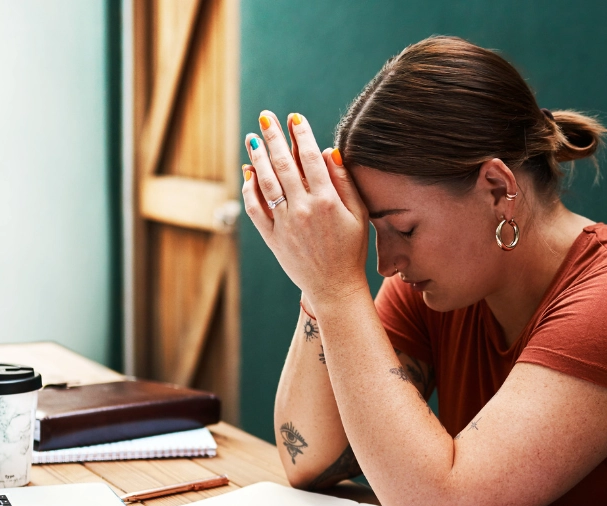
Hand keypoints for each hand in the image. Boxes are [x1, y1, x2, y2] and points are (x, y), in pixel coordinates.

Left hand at [242, 111, 369, 307]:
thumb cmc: (350, 249)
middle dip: (273, 137)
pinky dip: (249, 189)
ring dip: (257, 157)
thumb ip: (344, 182)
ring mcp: (285, 224)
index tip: (294, 117)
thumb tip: (329, 151)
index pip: (310, 158)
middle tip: (266, 117)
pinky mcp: (272, 237)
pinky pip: (254, 208)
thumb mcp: (358, 214)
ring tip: (253, 138)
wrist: (334, 287)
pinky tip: (248, 173)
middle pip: (283, 164)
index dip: (301, 134)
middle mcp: (304, 209)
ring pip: (265, 182)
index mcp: (327, 201)